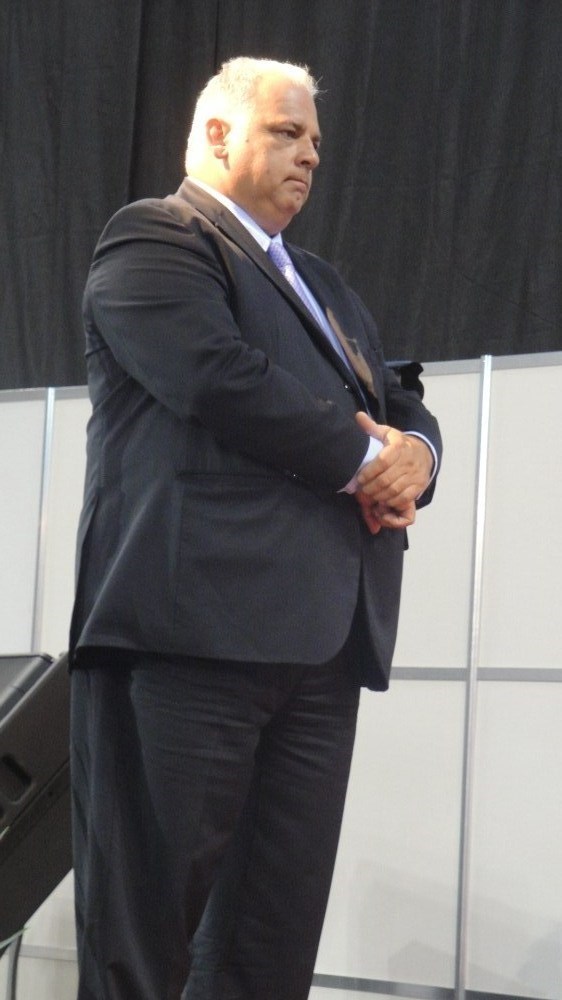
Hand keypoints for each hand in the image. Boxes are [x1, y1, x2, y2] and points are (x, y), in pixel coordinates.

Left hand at [354, 411, 432, 531]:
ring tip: (370, 495)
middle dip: (371, 487)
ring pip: (394, 490)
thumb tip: (358, 416)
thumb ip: (371, 427)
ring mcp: (415, 474)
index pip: (383, 460)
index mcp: (399, 445)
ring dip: (379, 495)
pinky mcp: (419, 486)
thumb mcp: (386, 433)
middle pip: (386, 479)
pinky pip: (404, 498)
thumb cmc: (398, 444)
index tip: (360, 478)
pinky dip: (391, 502)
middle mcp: (408, 460)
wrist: (423, 452)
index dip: (369, 472)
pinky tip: (383, 500)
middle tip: (362, 489)